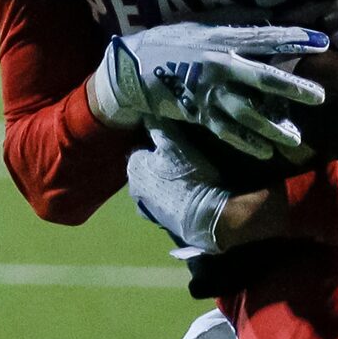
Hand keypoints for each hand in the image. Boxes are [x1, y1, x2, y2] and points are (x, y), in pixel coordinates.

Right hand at [90, 24, 328, 158]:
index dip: (294, 38)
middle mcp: (219, 66)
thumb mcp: (202, 24)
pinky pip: (226, 131)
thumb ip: (235, 23)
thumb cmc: (172, 40)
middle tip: (319, 97)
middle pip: (262, 77)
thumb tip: (269, 19)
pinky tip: (265, 152)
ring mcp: (209, 92)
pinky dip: (245, 142)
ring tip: (295, 139)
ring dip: (271, 127)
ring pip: (246, 112)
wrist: (133, 67)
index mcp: (222, 40)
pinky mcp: (198, 113)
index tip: (321, 41)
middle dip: (291, 87)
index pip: (265, 38)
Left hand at [127, 132, 231, 252]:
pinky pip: (163, 204)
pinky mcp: (159, 222)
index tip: (176, 147)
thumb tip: (147, 116)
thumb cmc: (187, 174)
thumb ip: (158, 127)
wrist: (204, 214)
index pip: (142, 148)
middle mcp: (133, 188)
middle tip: (183, 163)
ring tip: (188, 181)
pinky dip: (171, 199)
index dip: (159, 145)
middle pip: (147, 170)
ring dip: (165, 184)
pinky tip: (187, 198)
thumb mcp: (174, 142)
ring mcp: (145, 208)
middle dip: (160, 166)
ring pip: (155, 188)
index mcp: (133, 166)